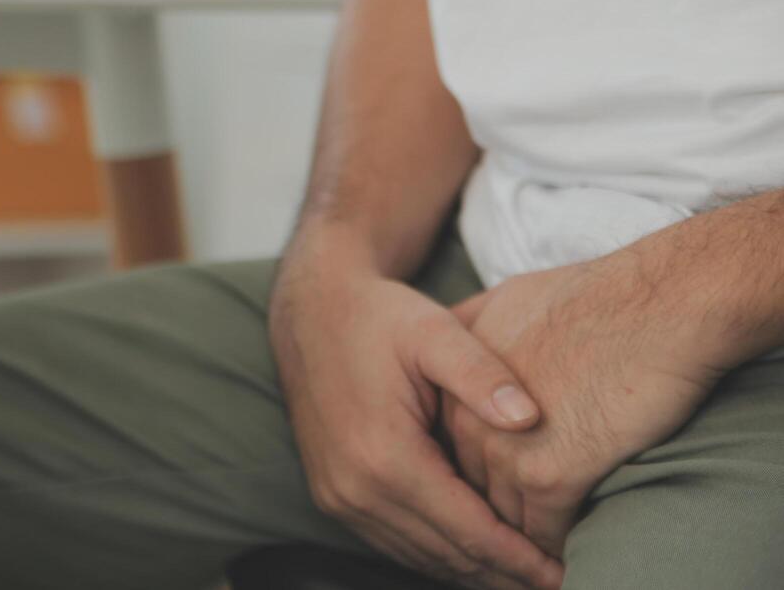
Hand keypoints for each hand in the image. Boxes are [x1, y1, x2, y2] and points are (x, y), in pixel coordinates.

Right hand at [271, 227, 563, 589]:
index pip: (468, 531)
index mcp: (385, 454)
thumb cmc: (379, 318)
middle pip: (446, 555)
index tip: (563, 572)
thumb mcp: (434, 330)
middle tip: (555, 579)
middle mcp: (355, 487)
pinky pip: (392, 542)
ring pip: (418, 557)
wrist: (311, 313)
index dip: (520, 557)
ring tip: (522, 572)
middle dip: (503, 573)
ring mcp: (338, 496)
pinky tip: (472, 551)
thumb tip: (531, 418)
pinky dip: (436, 553)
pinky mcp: (331, 495)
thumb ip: (483, 374)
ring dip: (471, 570)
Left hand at [442, 260, 717, 557]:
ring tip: (542, 550)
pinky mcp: (549, 473)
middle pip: (474, 481)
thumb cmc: (599, 298)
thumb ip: (477, 330)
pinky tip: (572, 550)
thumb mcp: (509, 298)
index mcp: (453, 377)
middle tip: (521, 529)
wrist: (658, 305)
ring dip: (524, 536)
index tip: (501, 483)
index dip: (480, 466)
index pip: (453, 442)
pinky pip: (544, 530)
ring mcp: (503, 445)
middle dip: (497, 506)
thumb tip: (471, 341)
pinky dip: (558, 547)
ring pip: (504, 513)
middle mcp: (466, 413)